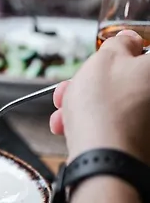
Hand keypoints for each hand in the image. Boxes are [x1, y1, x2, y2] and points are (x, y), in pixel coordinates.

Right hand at [50, 30, 149, 163]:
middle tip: (69, 89)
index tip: (100, 60)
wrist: (103, 161)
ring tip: (61, 115)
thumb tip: (127, 41)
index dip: (117, 55)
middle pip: (125, 83)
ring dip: (82, 106)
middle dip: (89, 85)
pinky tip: (68, 129)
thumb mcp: (105, 60)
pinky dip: (90, 125)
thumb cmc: (104, 110)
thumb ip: (118, 44)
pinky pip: (112, 127)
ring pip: (114, 106)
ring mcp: (148, 126)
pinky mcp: (138, 145)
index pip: (144, 54)